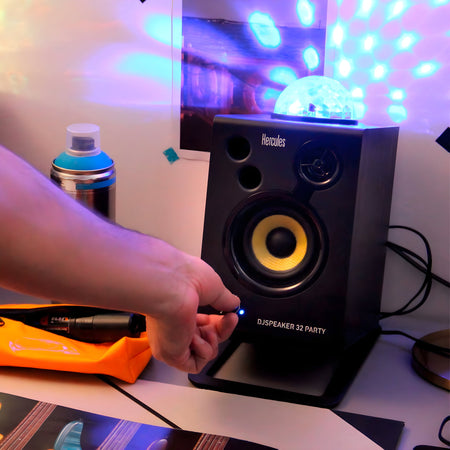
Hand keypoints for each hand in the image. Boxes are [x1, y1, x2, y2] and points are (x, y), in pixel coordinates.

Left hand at [145, 253, 239, 372]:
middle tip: (229, 319)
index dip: (218, 322)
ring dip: (211, 339)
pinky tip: (196, 337)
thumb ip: (225, 299)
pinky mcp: (171, 354)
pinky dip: (203, 351)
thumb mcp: (213, 287)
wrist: (172, 285)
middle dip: (221, 330)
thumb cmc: (184, 278)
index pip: (201, 323)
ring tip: (206, 328)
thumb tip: (234, 304)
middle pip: (205, 338)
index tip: (230, 315)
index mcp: (177, 308)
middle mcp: (172, 324)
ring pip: (203, 352)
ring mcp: (172, 340)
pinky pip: (196, 364)